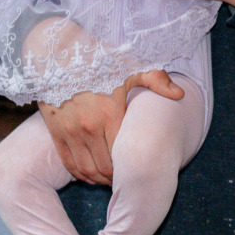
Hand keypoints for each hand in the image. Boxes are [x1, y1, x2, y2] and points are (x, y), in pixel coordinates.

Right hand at [35, 72, 182, 183]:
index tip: (138, 170)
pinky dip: (79, 174)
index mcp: (110, 113)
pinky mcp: (55, 132)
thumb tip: (179, 94)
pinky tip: (89, 175)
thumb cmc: (99, 60)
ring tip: (110, 180)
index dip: (130, 167)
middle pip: (105, 166)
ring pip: (86, 169)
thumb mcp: (130, 66)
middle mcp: (88, 126)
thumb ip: (156, 80)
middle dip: (116, 178)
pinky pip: (68, 163)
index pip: (123, 153)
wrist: (59, 54)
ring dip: (99, 180)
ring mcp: (70, 131)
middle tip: (125, 180)